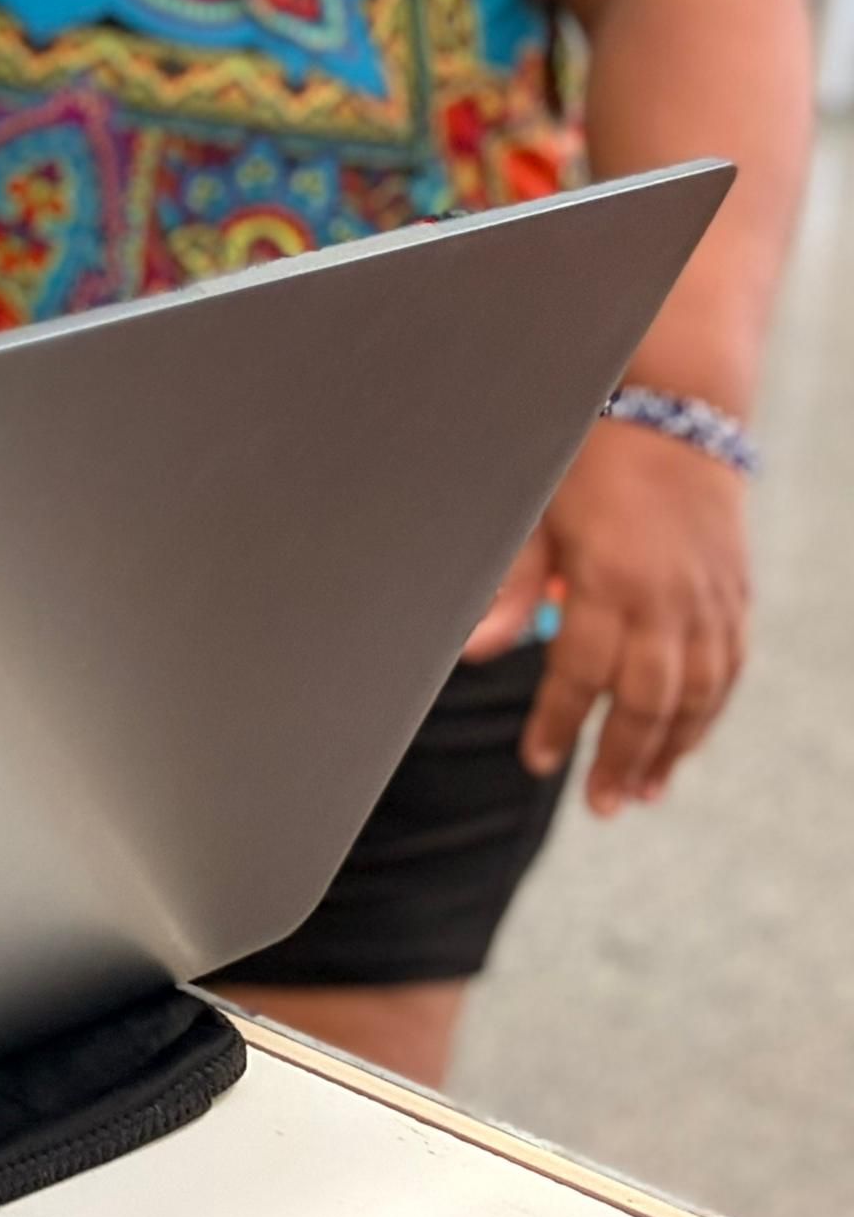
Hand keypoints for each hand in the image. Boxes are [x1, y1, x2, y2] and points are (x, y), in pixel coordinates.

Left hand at [464, 419, 753, 814]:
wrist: (674, 411)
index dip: (557, 723)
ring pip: (698, 696)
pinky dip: (709, 713)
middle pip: (648, 700)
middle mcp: (670, 600)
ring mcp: (711, 601)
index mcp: (612, 581)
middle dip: (622, 757)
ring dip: (672, 749)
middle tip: (602, 805)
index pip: (581, 675)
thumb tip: (477, 650)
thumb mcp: (537, 511)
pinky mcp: (737, 597)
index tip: (536, 761)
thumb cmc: (588, 459)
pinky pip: (729, 671)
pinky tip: (687, 741)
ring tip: (643, 792)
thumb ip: (512, 584)